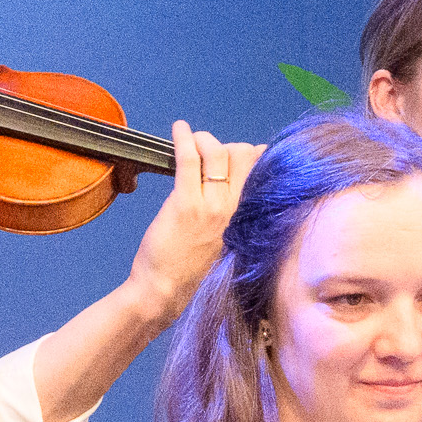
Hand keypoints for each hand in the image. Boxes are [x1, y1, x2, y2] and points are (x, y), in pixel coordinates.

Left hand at [119, 123, 254, 318]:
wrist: (164, 292)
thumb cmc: (184, 270)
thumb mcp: (217, 241)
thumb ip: (224, 216)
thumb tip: (225, 192)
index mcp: (240, 218)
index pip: (258, 173)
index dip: (250, 154)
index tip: (241, 150)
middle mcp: (231, 210)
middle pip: (241, 157)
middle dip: (225, 145)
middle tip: (207, 149)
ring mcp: (210, 207)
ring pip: (217, 154)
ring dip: (204, 139)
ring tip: (191, 141)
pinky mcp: (185, 204)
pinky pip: (189, 160)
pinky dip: (184, 139)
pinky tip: (179, 129)